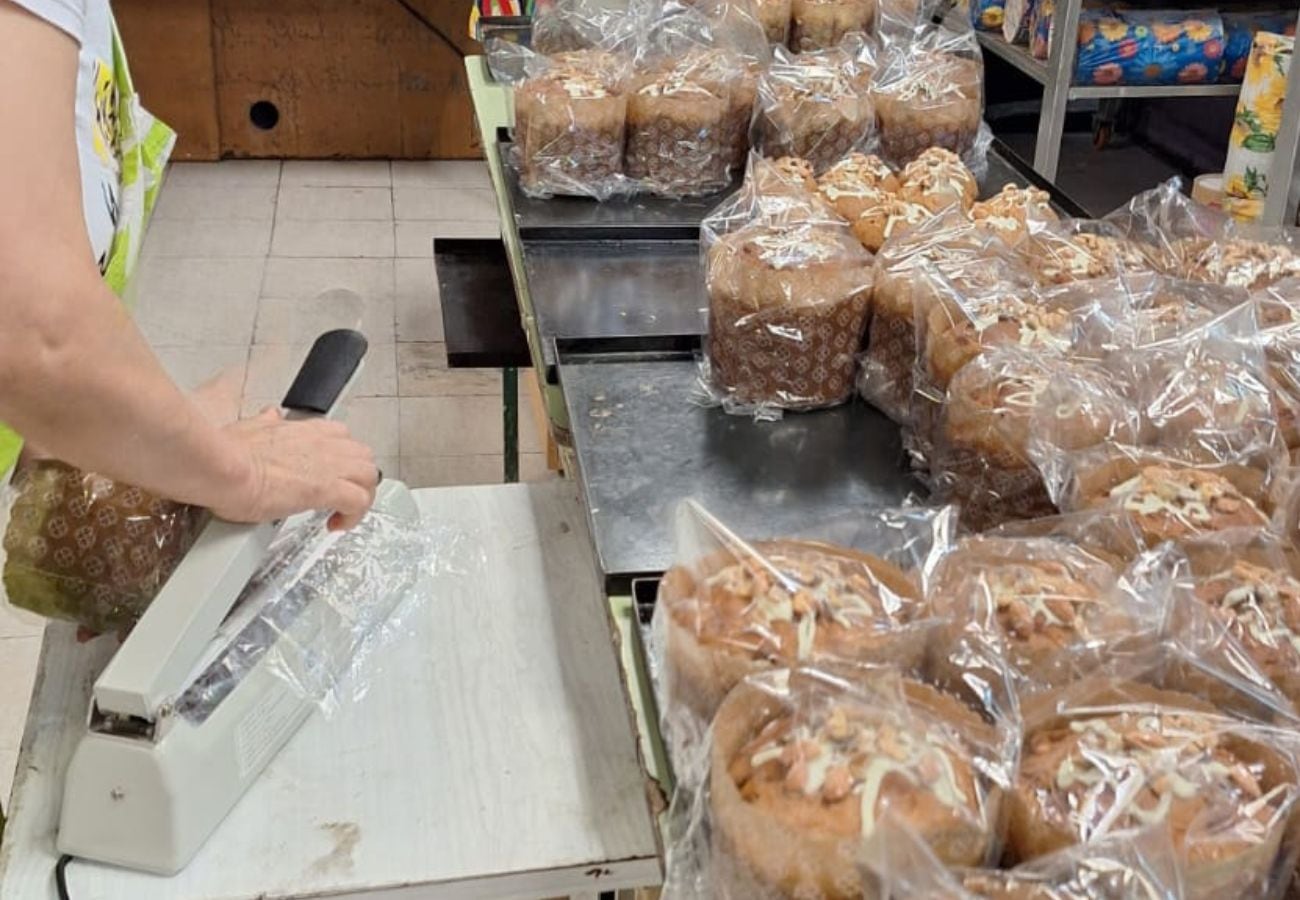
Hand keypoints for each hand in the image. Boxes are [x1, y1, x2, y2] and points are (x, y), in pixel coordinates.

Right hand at [212, 409, 378, 529]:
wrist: (223, 468)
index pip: (341, 437)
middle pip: (362, 456)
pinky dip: (354, 516)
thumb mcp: (250, 427)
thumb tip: (269, 415)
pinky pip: (359, 502)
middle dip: (357, 478)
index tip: (329, 474)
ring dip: (361, 496)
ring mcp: (329, 465)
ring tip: (343, 513)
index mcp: (306, 430)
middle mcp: (324, 443)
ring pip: (369, 476)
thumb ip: (265, 423)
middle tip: (341, 496)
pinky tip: (337, 525)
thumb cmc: (228, 452)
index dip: (341, 458)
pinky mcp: (327, 489)